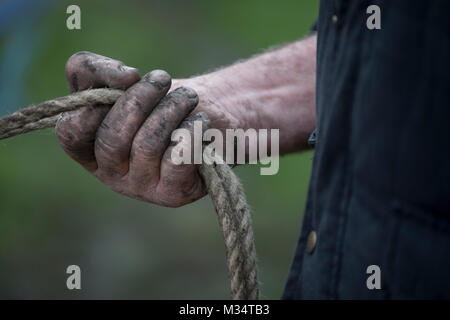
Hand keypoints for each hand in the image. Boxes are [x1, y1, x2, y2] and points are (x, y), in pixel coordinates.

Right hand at [56, 51, 237, 206]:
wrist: (207, 121)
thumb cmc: (158, 102)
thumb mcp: (120, 80)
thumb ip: (94, 69)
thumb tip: (124, 77)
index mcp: (90, 148)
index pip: (70, 133)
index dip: (92, 104)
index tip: (127, 78)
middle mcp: (111, 173)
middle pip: (112, 138)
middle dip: (140, 99)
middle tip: (162, 78)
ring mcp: (141, 187)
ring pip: (146, 145)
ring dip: (171, 109)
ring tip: (188, 96)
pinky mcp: (172, 193)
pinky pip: (177, 159)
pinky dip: (191, 130)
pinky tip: (200, 121)